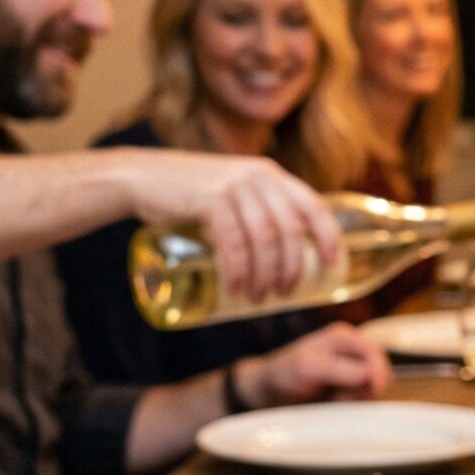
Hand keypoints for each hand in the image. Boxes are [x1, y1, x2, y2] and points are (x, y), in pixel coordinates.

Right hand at [109, 150, 339, 302]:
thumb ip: (257, 211)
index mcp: (271, 176)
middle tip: (283, 295)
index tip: (330, 265)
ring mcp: (234, 186)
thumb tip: (283, 257)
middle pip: (289, 230)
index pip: (313, 206)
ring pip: (263, 239)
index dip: (327, 236)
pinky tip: (235, 287)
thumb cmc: (192, 196)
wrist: (143, 178)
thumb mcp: (234, 194)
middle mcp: (258, 177)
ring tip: (258, 298)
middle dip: (291, 268)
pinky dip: (237, 269)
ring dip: (264, 275)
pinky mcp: (210, 199)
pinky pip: (233, 241)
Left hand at [249, 322, 393, 406]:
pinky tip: (335, 401)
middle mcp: (351, 349)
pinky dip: (354, 402)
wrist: (270, 390)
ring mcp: (351, 366)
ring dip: (358, 396)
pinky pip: (364, 394)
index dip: (377, 373)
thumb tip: (370, 376)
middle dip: (366, 387)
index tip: (370, 391)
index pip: (375, 353)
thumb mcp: (309, 368)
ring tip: (334, 398)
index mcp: (343, 336)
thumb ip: (341, 370)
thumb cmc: (284, 373)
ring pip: (373, 385)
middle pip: (379, 369)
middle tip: (340, 397)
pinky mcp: (349, 383)